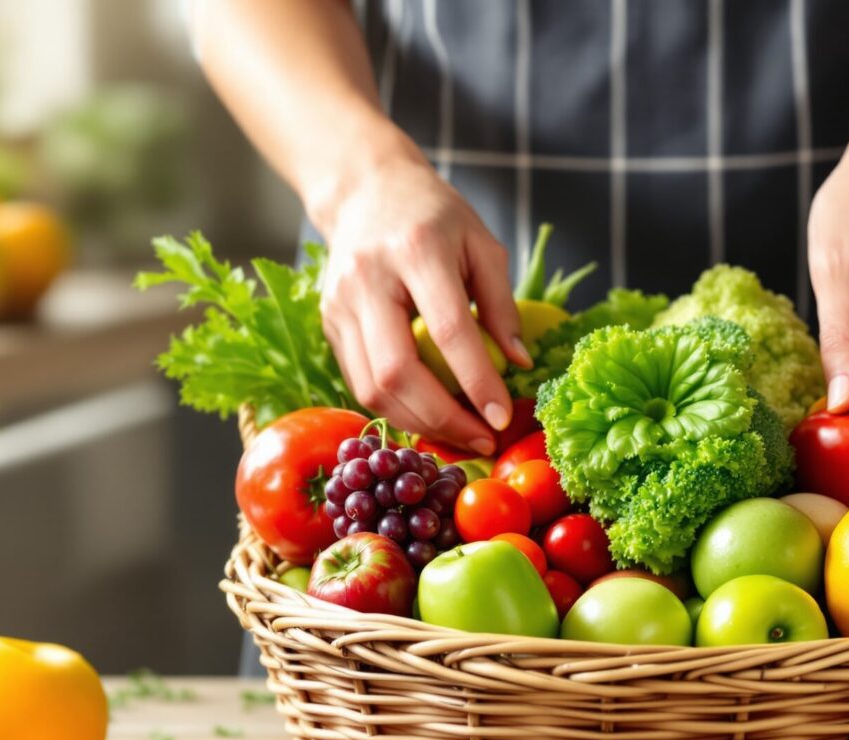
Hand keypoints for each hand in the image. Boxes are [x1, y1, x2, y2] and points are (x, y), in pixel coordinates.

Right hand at [311, 152, 526, 455]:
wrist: (365, 192)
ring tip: (458, 435)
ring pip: (372, 387)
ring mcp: (340, 305)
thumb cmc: (434, 216)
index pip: (448, 330)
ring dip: (418, 424)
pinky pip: (360, 383)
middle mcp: (368, 280)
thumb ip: (502, 303)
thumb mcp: (481, 244)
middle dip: (443, 419)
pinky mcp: (329, 325)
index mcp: (415, 250)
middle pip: (398, 371)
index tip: (502, 417)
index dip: (477, 381)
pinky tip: (428, 417)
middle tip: (481, 439)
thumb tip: (518, 364)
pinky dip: (397, 409)